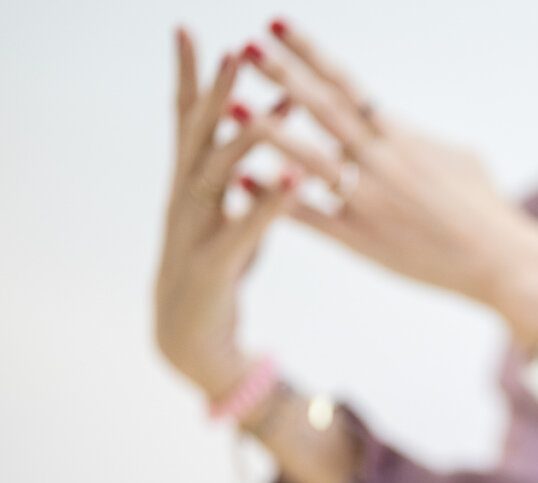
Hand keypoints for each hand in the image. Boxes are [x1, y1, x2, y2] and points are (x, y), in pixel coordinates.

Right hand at [153, 28, 298, 399]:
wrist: (190, 340)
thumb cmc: (215, 271)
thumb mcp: (228, 217)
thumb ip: (242, 180)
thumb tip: (269, 143)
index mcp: (191, 186)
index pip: (187, 121)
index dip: (190, 78)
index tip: (188, 30)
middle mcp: (185, 201)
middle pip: (198, 137)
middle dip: (216, 93)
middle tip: (235, 51)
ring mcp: (194, 232)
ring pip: (218, 177)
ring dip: (247, 140)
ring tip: (275, 107)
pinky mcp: (214, 266)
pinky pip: (245, 229)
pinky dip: (271, 202)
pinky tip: (295, 177)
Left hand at [239, 20, 537, 348]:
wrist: (503, 262)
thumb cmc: (487, 210)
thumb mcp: (461, 158)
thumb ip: (421, 139)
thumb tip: (401, 124)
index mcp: (403, 138)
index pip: (347, 84)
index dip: (310, 53)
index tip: (277, 26)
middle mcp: (383, 162)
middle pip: (323, 110)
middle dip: (283, 76)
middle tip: (245, 48)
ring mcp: (371, 201)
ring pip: (310, 159)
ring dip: (268, 130)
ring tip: (232, 105)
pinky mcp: (364, 241)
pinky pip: (312, 216)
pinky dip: (276, 197)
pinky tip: (244, 180)